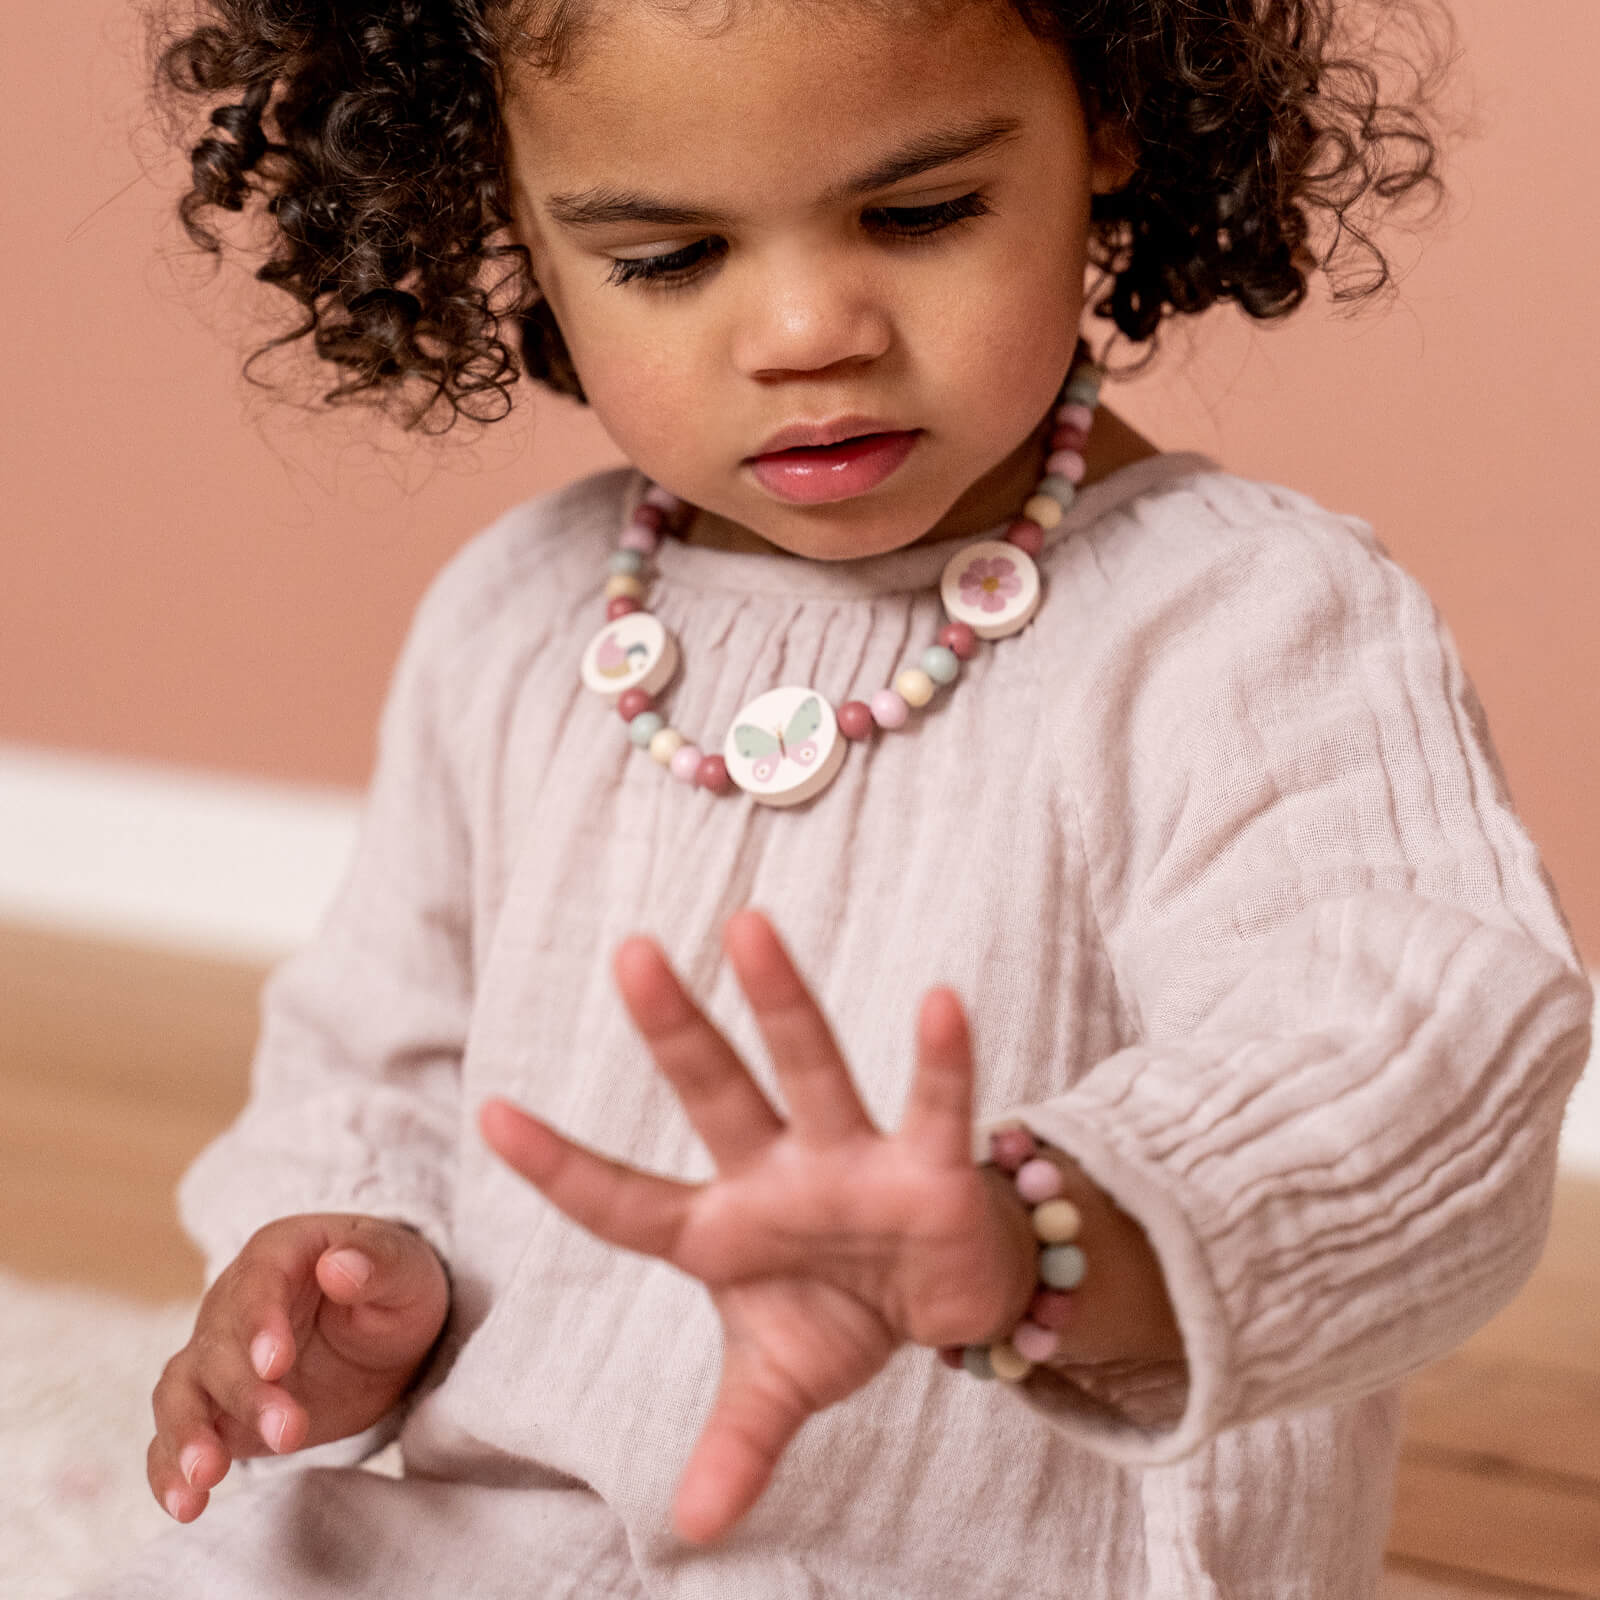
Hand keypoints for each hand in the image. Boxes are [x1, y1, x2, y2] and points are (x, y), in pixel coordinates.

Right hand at [148, 1214, 448, 1522]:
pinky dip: (169, 1469)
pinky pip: (176, 1437)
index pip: (257, 1281)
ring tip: (205, 1478)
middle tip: (287, 1432)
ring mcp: (217, 1359)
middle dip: (246, 1393)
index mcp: (279, 1254)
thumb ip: (377, 1261)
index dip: (259, 1321)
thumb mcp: (405, 1268)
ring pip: (180, 1391)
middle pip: (218, 1346)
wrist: (385, 1329)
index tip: (276, 1363)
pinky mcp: (216, 1411)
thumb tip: (339, 1265)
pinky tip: (185, 1504)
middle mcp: (233, 1303)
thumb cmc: (392, 1285)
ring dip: (188, 1434)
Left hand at [480, 910, 1040, 1545]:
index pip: (624, 1199)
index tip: (489, 1113)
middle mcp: (778, 1175)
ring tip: (748, 926)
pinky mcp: (929, 1166)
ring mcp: (852, 1160)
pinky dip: (940, 1061)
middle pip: (714, 1092)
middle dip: (674, 1029)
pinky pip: (936, 1105)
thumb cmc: (843, 1312)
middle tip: (630, 953)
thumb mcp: (780, 1383)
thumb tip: (690, 1527)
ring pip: (810, 1068)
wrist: (944, 1300)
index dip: (561, 1166)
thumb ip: (736, 1442)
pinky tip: (938, 1001)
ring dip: (782, 1002)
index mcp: (722, 1228)